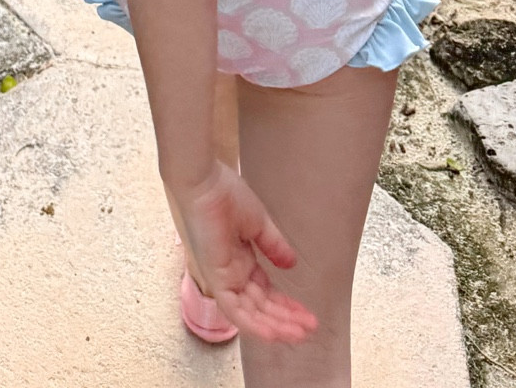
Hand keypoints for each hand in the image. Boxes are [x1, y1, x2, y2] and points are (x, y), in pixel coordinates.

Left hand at [173, 166, 316, 342]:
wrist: (205, 180)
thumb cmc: (225, 194)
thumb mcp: (258, 223)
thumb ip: (273, 246)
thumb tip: (291, 264)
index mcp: (240, 260)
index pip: (266, 292)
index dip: (286, 305)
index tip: (308, 315)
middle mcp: (232, 273)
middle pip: (261, 307)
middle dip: (286, 320)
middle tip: (310, 329)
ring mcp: (223, 277)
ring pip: (250, 314)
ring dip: (274, 326)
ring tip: (299, 335)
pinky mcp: (215, 278)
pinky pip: (234, 309)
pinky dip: (252, 324)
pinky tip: (273, 334)